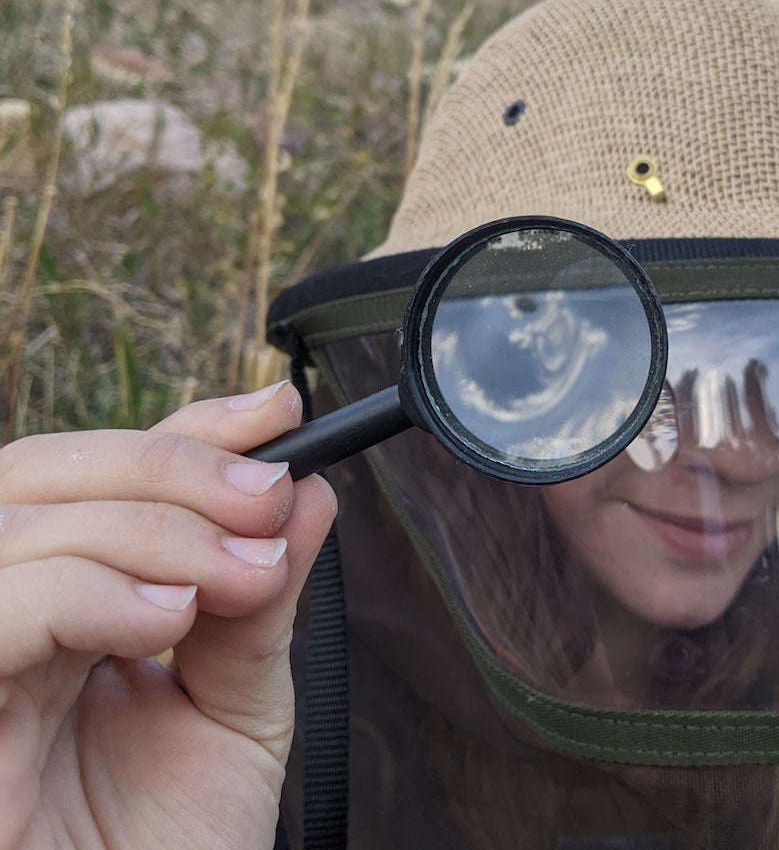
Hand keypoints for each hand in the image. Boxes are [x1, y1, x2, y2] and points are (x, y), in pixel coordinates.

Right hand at [0, 381, 336, 848]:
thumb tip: (308, 495)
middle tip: (268, 497)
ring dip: (148, 524)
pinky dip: (87, 588)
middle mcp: (6, 618)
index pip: (104, 474)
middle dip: (170, 465)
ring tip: (238, 572)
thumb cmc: (176, 846)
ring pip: (16, 521)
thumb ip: (262, 602)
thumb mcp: (238, 705)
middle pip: (42, 472)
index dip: (187, 427)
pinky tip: (168, 615)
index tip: (278, 412)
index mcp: (69, 604)